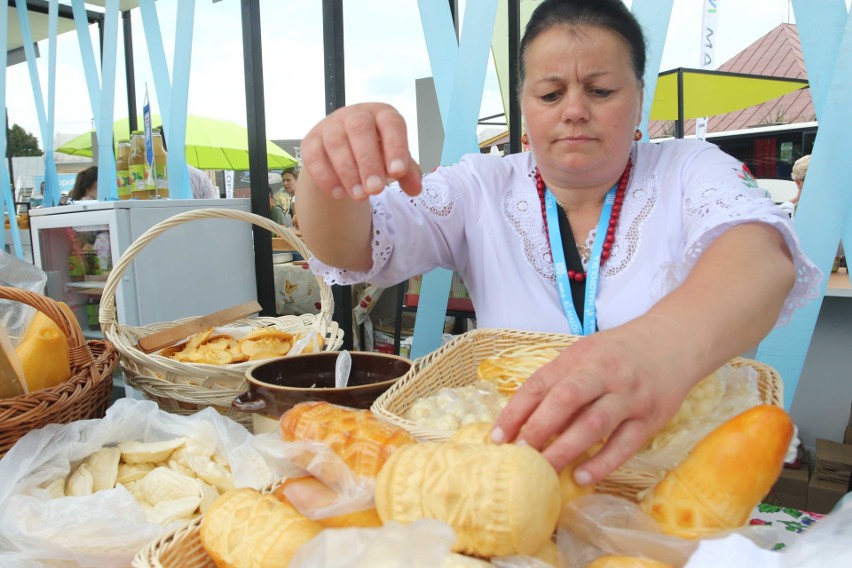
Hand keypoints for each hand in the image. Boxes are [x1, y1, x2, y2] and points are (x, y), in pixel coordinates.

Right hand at [300, 103, 422, 200]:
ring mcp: (330, 125)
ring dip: (348, 172)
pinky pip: (314, 156)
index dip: (395, 147)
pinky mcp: (311, 141)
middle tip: (376, 189)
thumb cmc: (376, 152)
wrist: (344, 151)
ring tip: (360, 197)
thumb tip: (415, 189)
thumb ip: (407, 173)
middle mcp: (355, 115)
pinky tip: (339, 194)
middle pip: (360, 130)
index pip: (391, 123)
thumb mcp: (394, 160)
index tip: (398, 173)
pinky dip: (326, 176)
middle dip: (369, 162)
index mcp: (381, 114)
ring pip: (336, 143)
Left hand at [491, 324, 694, 485]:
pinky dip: (602, 463)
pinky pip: (625, 444)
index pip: (540, 384)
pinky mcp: (651, 417)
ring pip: (594, 423)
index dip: (516, 412)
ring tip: (544, 470)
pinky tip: (582, 477)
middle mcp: (603, 374)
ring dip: (566, 450)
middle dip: (538, 429)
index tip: (498, 437)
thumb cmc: (618, 353)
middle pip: (565, 400)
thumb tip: (523, 421)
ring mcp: (629, 396)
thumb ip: (558, 382)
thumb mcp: (584, 355)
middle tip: (519, 456)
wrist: (672, 341)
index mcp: (578, 358)